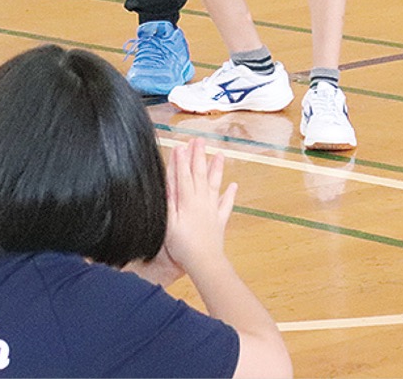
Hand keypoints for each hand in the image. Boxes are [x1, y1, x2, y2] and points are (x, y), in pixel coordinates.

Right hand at [161, 139, 235, 275]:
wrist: (204, 262)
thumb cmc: (183, 245)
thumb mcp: (169, 221)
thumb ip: (169, 199)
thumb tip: (168, 180)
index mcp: (187, 200)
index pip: (182, 174)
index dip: (180, 159)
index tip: (180, 145)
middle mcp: (201, 200)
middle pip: (199, 173)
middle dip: (198, 155)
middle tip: (198, 140)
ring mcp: (212, 209)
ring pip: (214, 184)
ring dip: (216, 168)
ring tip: (219, 154)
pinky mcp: (219, 220)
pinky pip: (226, 204)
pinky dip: (230, 194)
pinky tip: (234, 185)